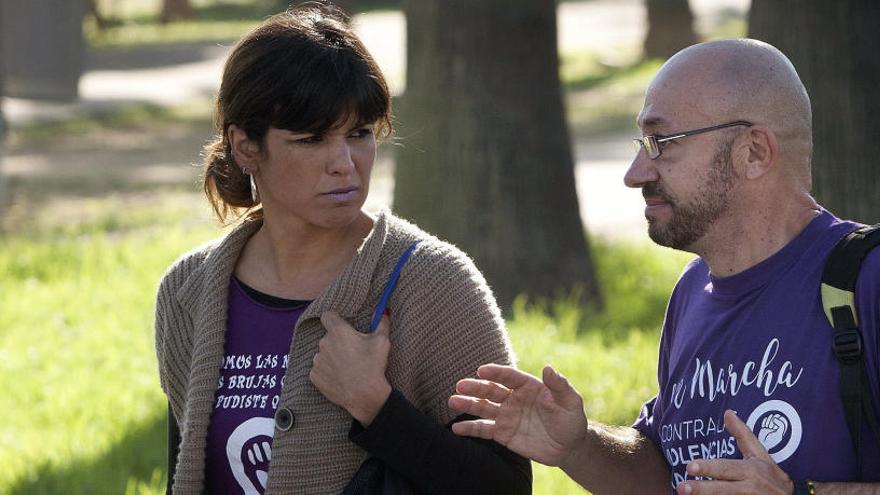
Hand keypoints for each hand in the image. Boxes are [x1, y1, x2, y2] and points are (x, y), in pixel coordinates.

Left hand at [309, 311, 391, 425]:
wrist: (364, 395)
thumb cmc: (373, 366)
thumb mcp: (382, 341)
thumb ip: (381, 322)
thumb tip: (384, 310)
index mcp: (338, 331)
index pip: (327, 316)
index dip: (334, 319)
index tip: (342, 326)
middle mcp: (324, 343)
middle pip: (328, 337)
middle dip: (338, 341)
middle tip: (352, 352)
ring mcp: (317, 360)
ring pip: (323, 353)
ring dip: (332, 357)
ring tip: (347, 367)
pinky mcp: (314, 376)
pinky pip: (320, 369)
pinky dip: (327, 371)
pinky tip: (340, 377)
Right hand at [448, 364, 588, 466]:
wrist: (569, 446)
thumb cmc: (571, 420)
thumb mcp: (571, 402)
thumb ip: (559, 386)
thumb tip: (548, 368)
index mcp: (528, 386)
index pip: (509, 377)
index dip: (496, 373)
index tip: (482, 370)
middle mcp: (513, 398)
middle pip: (491, 390)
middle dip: (475, 387)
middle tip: (460, 385)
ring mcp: (506, 415)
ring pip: (483, 407)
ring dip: (467, 404)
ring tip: (452, 402)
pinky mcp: (502, 433)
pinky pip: (483, 429)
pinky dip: (470, 428)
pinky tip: (455, 428)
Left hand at [677, 410, 792, 494]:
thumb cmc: (771, 476)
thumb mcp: (759, 454)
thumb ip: (743, 435)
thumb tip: (728, 413)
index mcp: (750, 470)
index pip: (726, 468)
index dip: (709, 468)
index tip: (690, 466)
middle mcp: (749, 487)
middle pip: (722, 489)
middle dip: (702, 489)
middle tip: (682, 487)